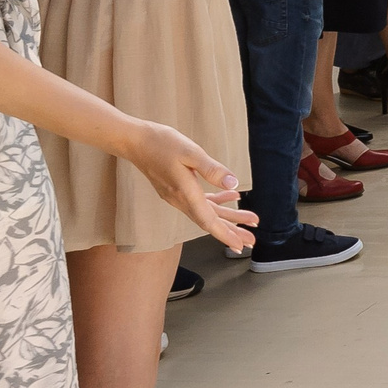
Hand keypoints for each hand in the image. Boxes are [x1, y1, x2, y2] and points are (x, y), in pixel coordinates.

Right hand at [119, 120, 255, 253]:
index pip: (208, 220)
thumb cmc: (162, 144)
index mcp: (185, 193)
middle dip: (232, 231)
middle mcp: (180, 199)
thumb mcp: (191, 152)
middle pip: (210, 220)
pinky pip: (200, 201)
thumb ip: (212, 169)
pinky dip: (217, 201)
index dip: (225, 233)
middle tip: (251, 240)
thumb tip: (234, 184)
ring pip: (207, 212)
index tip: (239, 246)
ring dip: (228, 217)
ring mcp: (177, 196)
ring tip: (249, 221)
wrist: (136, 142)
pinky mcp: (177, 189)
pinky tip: (232, 196)